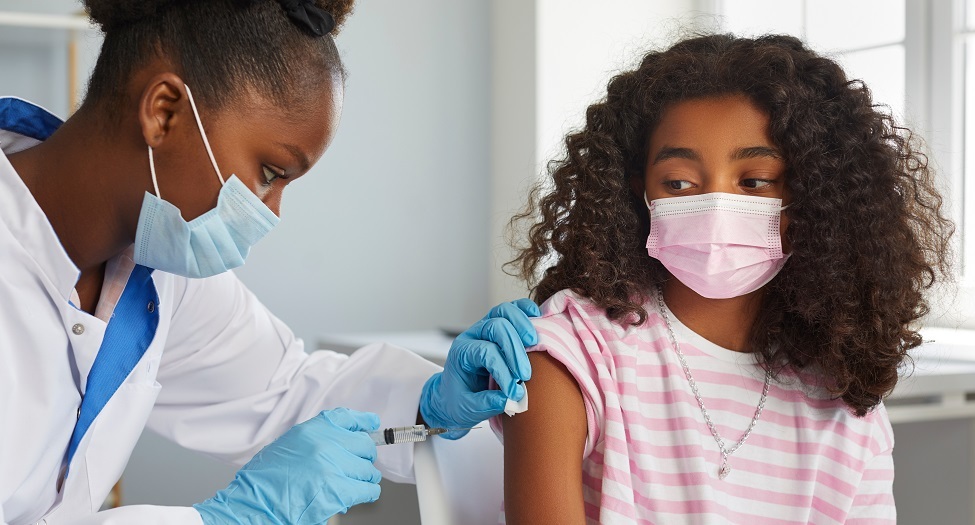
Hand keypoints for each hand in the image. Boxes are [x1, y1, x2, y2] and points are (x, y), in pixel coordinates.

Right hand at [194, 408, 381, 524]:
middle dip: (363, 457)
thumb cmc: (265, 482)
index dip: (363, 422)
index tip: (372, 425)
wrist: (254, 505)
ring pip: (368, 469)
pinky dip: (367, 493)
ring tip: (352, 483)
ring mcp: (333, 466)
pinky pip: (368, 489)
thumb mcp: (288, 446)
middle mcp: (325, 444)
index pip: (347, 418)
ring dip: (363, 478)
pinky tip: (358, 494)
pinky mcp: (339, 490)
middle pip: (364, 445)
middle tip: (357, 466)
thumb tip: (343, 442)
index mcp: (311, 430)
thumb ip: (316, 440)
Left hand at [420, 298, 539, 438]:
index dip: (503, 371)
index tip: (514, 392)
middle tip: (525, 374)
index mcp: (461, 353)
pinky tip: (537, 317)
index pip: (486, 352)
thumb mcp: (467, 408)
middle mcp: (473, 335)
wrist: (453, 395)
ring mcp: (486, 327)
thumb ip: (487, 403)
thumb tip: (511, 398)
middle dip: (514, 349)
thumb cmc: (460, 400)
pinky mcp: (500, 326)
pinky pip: (513, 309)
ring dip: (522, 324)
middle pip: (496, 327)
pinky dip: (525, 309)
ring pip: (504, 311)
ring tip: (535, 342)